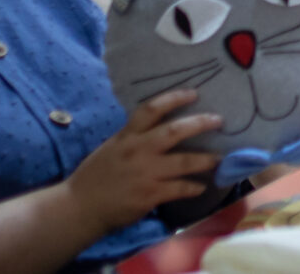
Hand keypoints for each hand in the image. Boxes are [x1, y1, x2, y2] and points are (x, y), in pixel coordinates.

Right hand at [66, 89, 222, 232]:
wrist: (80, 207)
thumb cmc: (96, 176)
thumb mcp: (112, 148)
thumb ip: (134, 137)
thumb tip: (159, 128)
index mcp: (127, 136)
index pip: (151, 109)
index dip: (174, 98)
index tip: (194, 93)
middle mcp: (137, 150)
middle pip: (174, 132)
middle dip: (199, 123)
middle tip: (218, 120)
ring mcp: (145, 173)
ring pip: (184, 162)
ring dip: (205, 159)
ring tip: (219, 158)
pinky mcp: (150, 195)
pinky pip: (180, 188)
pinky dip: (193, 187)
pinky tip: (201, 187)